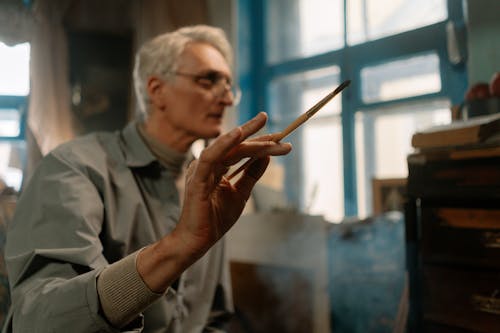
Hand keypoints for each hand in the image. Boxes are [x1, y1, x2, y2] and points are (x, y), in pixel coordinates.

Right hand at [177, 112, 290, 254]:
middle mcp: (208, 164)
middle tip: (271, 122)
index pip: (240, 149)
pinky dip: (224, 144)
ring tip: (262, 124)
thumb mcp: (241, 193)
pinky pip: (211, 157)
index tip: (279, 136)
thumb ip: (251, 174)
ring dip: (246, 137)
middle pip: (234, 145)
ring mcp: (201, 170)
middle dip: (254, 133)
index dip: (258, 141)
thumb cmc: (216, 218)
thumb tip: (267, 155)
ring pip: (227, 148)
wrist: (198, 241)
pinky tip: (237, 133)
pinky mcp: (197, 179)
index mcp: (216, 166)